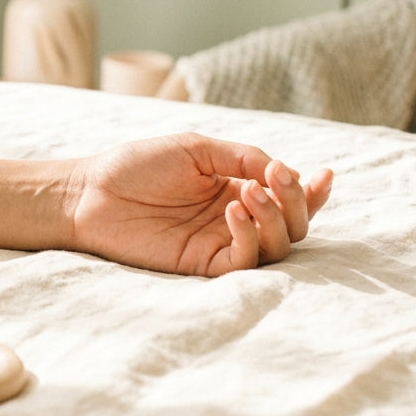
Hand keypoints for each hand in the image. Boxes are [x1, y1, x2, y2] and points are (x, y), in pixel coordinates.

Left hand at [69, 133, 332, 275]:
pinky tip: (234, 211)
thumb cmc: (137, 165)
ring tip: (250, 193)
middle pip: (292, 226)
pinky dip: (249, 237)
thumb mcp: (197, 149)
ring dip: (275, 218)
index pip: (286, 197)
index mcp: (236, 189)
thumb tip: (282, 169)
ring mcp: (219, 243)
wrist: (91, 191)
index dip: (310, 191)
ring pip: (276, 247)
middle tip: (276, 179)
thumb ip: (242, 157)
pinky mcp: (201, 265)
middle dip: (295, 202)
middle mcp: (234, 220)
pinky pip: (243, 262)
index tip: (325, 175)